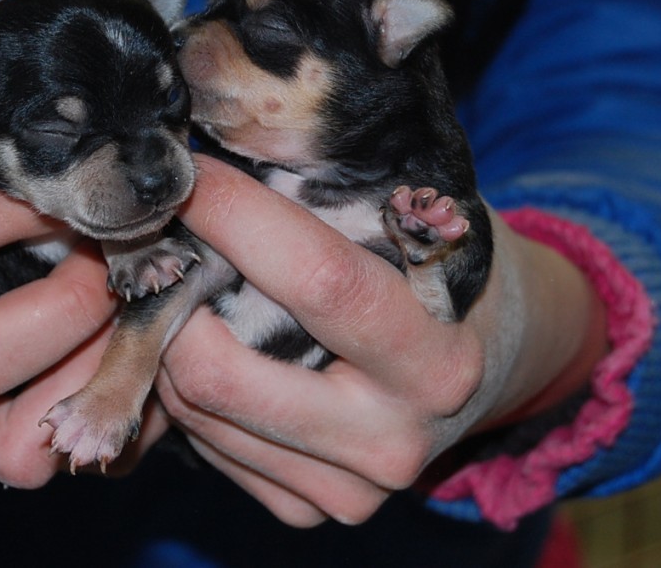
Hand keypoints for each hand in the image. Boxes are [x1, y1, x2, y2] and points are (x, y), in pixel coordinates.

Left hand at [154, 156, 605, 525]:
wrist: (496, 363)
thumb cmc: (451, 272)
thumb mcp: (429, 227)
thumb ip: (343, 205)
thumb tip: (220, 153)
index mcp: (437, 360)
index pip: (317, 279)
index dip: (235, 215)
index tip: (187, 171)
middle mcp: (391, 439)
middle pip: (222, 370)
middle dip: (171, 291)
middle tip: (164, 234)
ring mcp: (347, 488)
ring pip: (196, 408)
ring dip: (169, 334)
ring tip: (185, 280)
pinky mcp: (308, 507)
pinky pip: (204, 442)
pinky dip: (187, 383)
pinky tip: (215, 337)